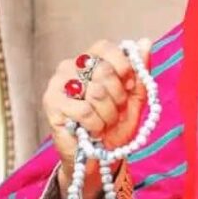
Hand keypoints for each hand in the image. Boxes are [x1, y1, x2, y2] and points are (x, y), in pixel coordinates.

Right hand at [43, 38, 150, 198]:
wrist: (101, 157)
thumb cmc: (116, 124)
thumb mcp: (135, 97)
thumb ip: (140, 70)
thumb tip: (145, 41)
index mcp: (90, 60)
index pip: (105, 47)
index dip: (122, 65)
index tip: (129, 84)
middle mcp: (70, 66)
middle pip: (104, 71)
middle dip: (118, 97)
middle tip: (115, 110)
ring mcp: (58, 84)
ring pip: (97, 92)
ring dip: (109, 114)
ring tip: (104, 122)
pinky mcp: (52, 104)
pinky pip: (85, 110)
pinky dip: (96, 124)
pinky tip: (93, 130)